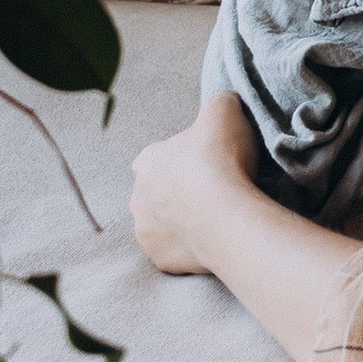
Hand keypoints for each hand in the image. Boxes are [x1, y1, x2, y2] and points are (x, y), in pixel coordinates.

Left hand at [131, 93, 259, 275]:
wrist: (225, 216)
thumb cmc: (220, 160)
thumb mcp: (224, 110)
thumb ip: (219, 102)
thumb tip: (223, 102)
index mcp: (146, 162)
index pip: (157, 157)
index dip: (184, 158)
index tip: (207, 162)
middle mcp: (137, 197)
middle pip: (157, 193)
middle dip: (179, 193)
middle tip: (213, 191)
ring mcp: (146, 232)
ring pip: (163, 225)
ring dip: (182, 222)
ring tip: (215, 218)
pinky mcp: (161, 259)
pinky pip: (175, 252)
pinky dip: (190, 248)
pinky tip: (212, 240)